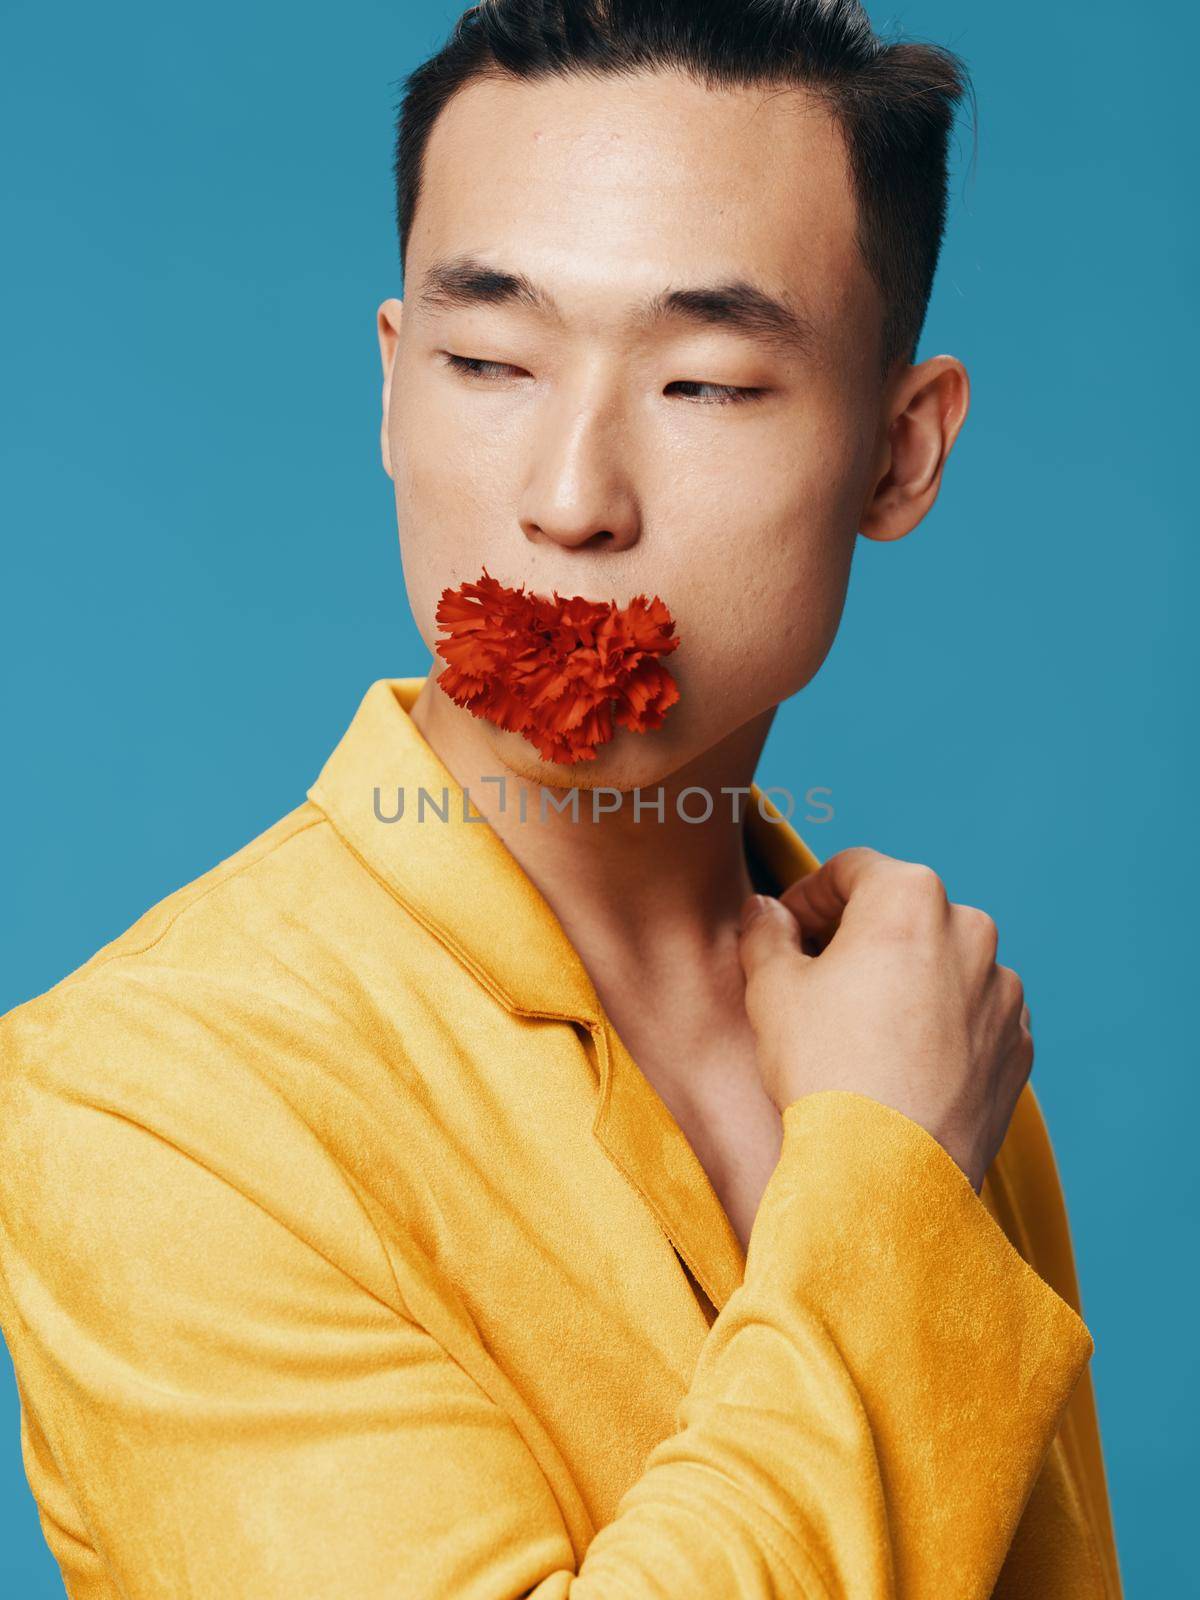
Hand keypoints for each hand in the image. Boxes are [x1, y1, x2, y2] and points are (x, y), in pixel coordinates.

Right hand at [737, 846, 1032, 1192]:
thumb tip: (766, 912)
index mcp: (910, 896)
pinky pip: (972, 1018)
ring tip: (861, 1031)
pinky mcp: (1017, 1046)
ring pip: (942, 965)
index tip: (786, 932)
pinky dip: (939, 1027)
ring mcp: (1003, 992)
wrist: (887, 1174)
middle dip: (860, 937)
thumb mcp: (770, 989)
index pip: (852, 869)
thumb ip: (766, 932)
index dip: (808, 896)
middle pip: (903, 913)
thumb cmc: (825, 1069)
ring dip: (904, 981)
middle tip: (817, 979)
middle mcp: (972, 930)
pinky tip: (899, 1065)